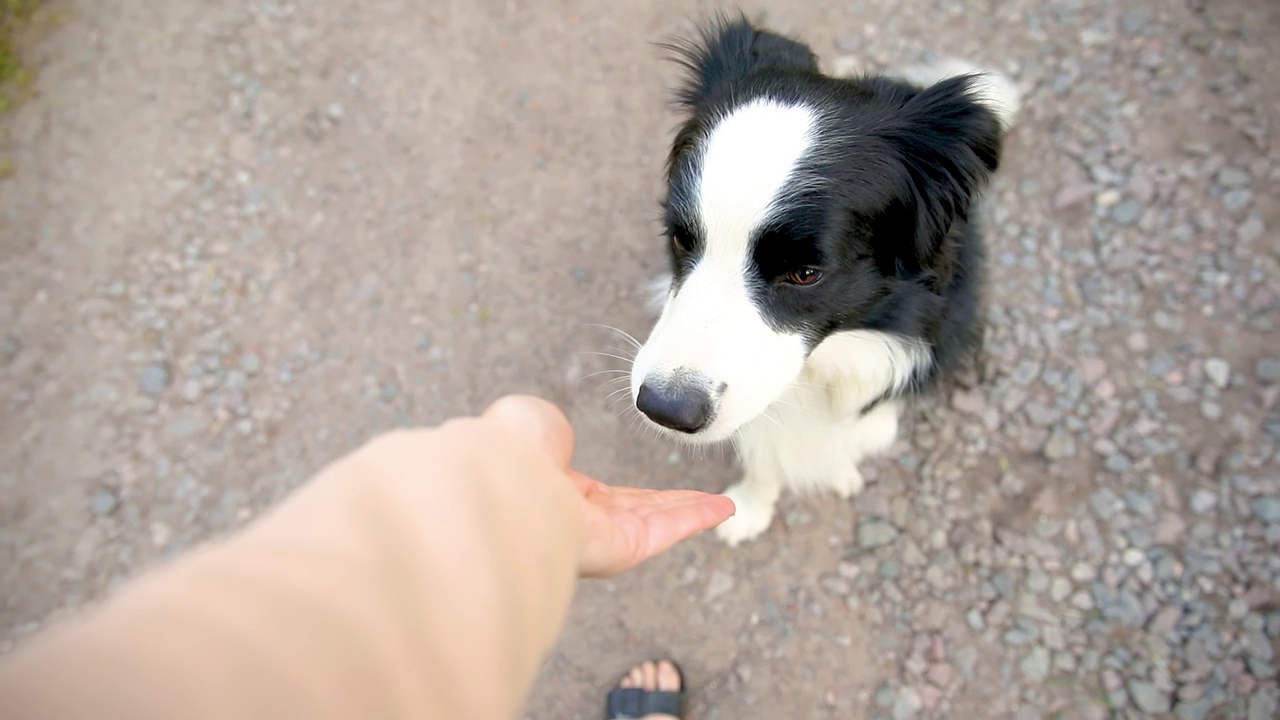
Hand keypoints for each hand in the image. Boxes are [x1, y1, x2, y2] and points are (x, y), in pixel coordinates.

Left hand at [483, 396, 734, 576]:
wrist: (497, 476)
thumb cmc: (505, 449)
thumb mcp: (531, 424)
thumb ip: (552, 431)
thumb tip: (562, 441)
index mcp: (554, 491)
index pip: (605, 498)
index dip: (637, 495)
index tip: (662, 493)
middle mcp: (578, 520)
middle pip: (639, 514)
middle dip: (674, 508)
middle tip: (705, 503)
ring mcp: (599, 538)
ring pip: (658, 522)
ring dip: (693, 513)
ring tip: (724, 506)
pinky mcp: (619, 549)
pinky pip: (666, 530)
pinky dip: (696, 518)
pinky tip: (721, 508)